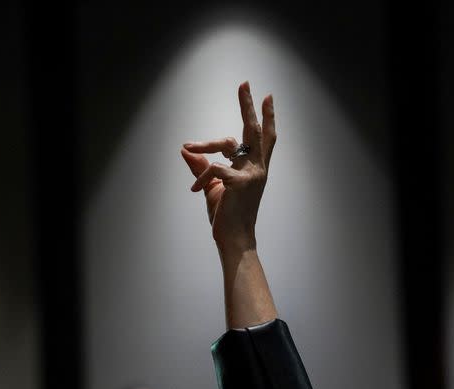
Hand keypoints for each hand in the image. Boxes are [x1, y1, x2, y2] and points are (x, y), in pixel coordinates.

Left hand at [180, 81, 275, 251]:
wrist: (234, 239)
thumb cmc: (227, 216)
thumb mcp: (213, 187)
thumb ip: (201, 167)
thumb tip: (186, 150)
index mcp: (255, 168)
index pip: (264, 138)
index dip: (267, 117)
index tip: (267, 97)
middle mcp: (258, 167)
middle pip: (255, 130)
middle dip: (248, 106)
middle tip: (245, 84)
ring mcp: (251, 174)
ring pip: (228, 143)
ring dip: (205, 142)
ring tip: (189, 145)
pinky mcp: (240, 183)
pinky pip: (214, 168)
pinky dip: (201, 177)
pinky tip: (195, 190)